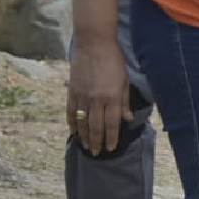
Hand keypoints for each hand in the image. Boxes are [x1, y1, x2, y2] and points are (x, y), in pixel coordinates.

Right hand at [67, 35, 132, 154]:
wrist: (94, 45)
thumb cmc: (114, 62)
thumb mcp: (125, 81)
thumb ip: (124, 102)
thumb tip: (127, 119)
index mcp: (113, 96)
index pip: (112, 123)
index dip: (112, 137)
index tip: (111, 148)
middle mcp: (97, 99)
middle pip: (96, 126)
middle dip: (97, 142)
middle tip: (97, 153)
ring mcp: (83, 96)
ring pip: (82, 122)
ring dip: (84, 136)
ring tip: (87, 146)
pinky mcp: (72, 91)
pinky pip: (71, 112)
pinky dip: (72, 123)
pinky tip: (74, 132)